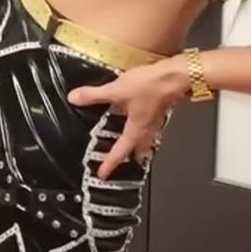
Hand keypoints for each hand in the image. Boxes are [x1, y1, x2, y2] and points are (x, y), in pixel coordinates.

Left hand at [67, 57, 190, 179]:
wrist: (175, 77)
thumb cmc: (151, 86)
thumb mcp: (116, 90)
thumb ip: (94, 95)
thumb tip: (75, 98)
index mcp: (135, 130)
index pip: (119, 152)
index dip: (110, 164)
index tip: (103, 174)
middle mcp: (147, 129)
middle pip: (139, 150)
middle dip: (131, 157)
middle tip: (123, 162)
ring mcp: (155, 120)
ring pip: (147, 139)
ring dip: (139, 145)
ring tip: (132, 146)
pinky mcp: (160, 110)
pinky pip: (151, 125)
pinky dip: (144, 128)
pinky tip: (139, 119)